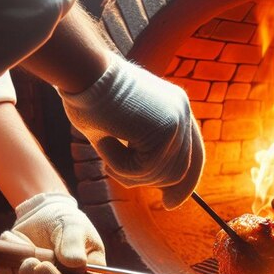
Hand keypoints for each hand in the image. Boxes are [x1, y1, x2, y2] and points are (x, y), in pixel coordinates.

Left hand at [0, 192, 105, 273]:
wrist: (44, 214)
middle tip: (28, 260)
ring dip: (18, 270)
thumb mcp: (73, 225)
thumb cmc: (65, 219)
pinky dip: (2, 268)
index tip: (43, 266)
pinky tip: (8, 245)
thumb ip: (74, 242)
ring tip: (16, 241)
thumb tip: (77, 263)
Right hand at [60, 52, 203, 208]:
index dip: (184, 183)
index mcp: (177, 108)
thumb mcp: (122, 129)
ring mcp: (177, 120)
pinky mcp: (164, 130)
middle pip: (180, 171)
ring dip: (128, 173)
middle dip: (147, 181)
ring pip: (161, 175)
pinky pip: (144, 170)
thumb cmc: (90, 96)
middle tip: (113, 171)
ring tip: (105, 150)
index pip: (193, 154)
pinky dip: (120, 166)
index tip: (170, 204)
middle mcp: (183, 112)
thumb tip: (154, 184)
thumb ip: (142, 151)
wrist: (80, 70)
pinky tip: (105, 143)